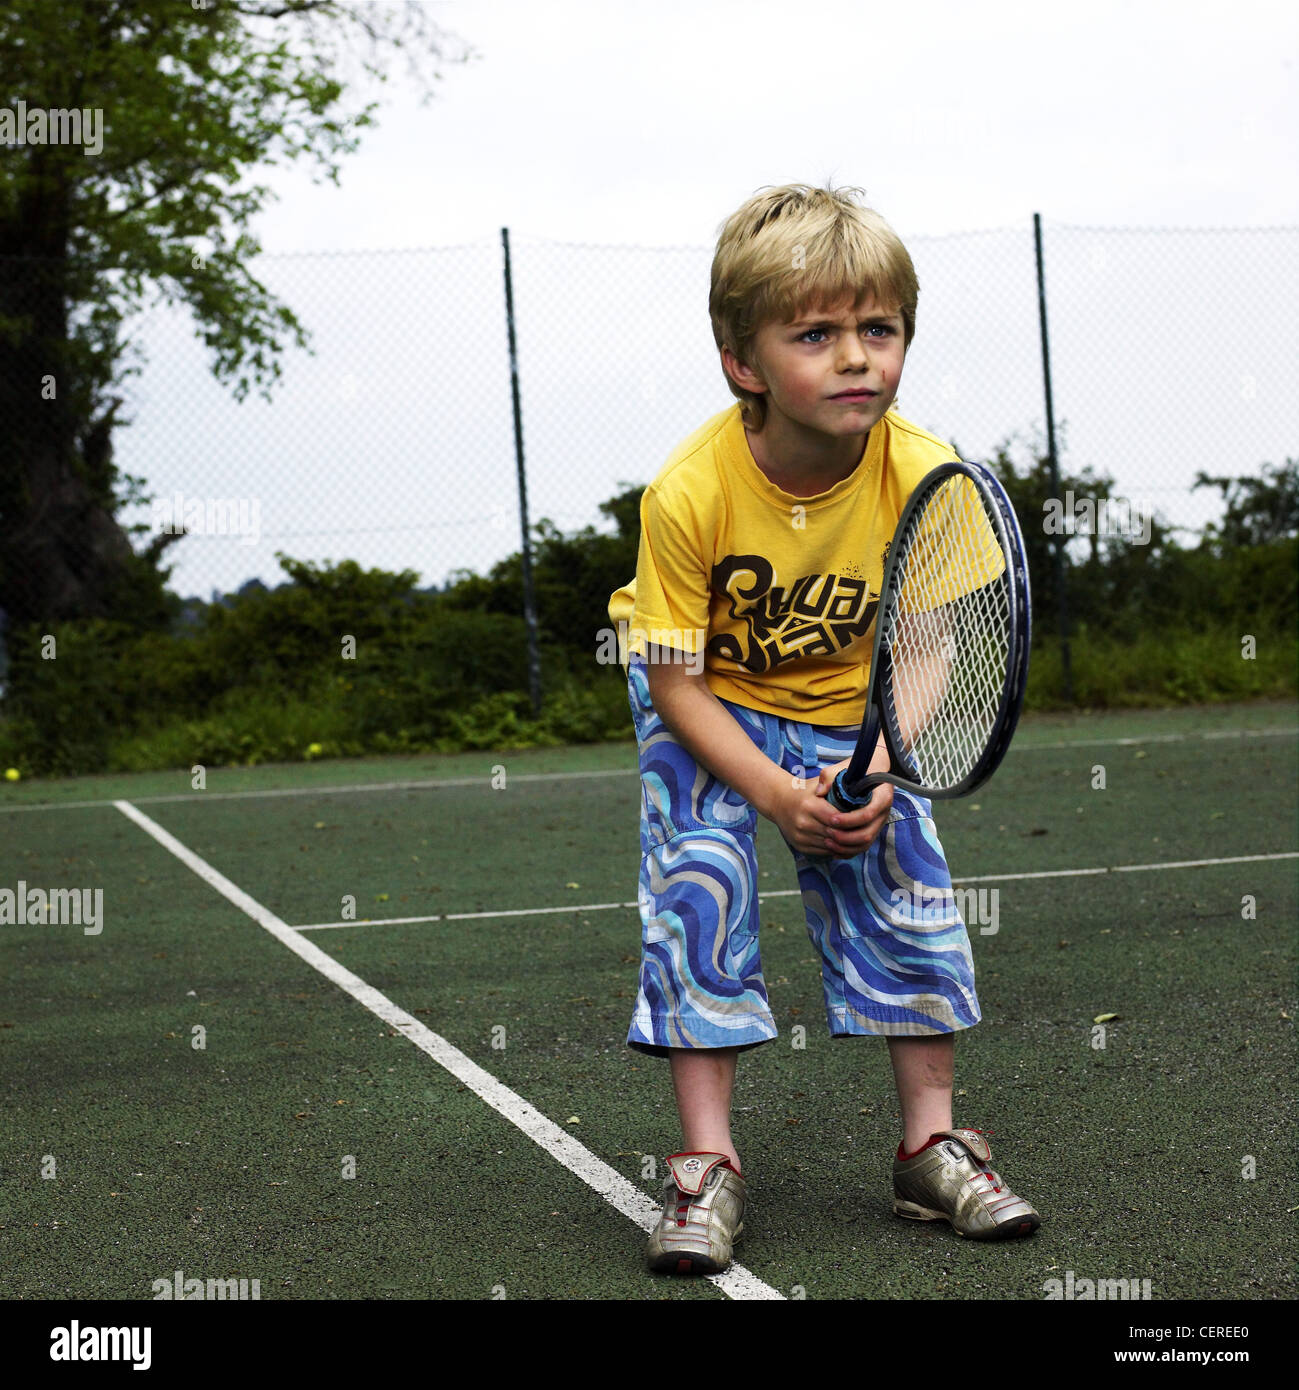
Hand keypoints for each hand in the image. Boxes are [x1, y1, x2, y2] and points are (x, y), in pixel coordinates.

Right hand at [771, 761, 892, 858]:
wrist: (778, 801)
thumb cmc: (803, 791)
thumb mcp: (817, 783)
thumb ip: (834, 785)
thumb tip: (853, 790)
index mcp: (809, 805)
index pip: (836, 819)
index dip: (850, 820)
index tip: (861, 817)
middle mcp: (803, 823)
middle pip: (834, 834)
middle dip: (850, 833)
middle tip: (862, 829)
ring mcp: (800, 836)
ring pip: (830, 845)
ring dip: (844, 843)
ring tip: (855, 836)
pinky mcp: (799, 845)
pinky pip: (823, 851)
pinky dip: (835, 848)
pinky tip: (842, 842)